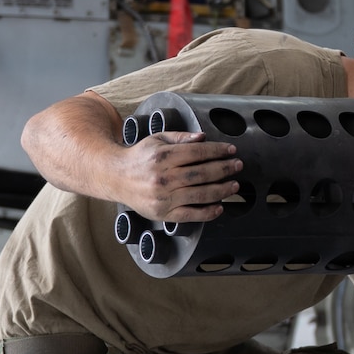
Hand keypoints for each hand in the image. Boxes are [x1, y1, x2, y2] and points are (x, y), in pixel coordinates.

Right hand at [114, 131, 239, 221]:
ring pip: (199, 194)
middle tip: (238, 166)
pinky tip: (220, 207)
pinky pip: (190, 215)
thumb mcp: (157, 139)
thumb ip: (181, 138)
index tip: (231, 150)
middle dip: (224, 169)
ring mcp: (163, 198)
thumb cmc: (140, 156)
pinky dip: (207, 213)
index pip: (197, 153)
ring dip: (221, 190)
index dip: (217, 151)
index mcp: (162, 157)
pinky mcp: (162, 214)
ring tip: (234, 185)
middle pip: (202, 173)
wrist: (115, 177)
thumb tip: (204, 138)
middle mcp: (162, 178)